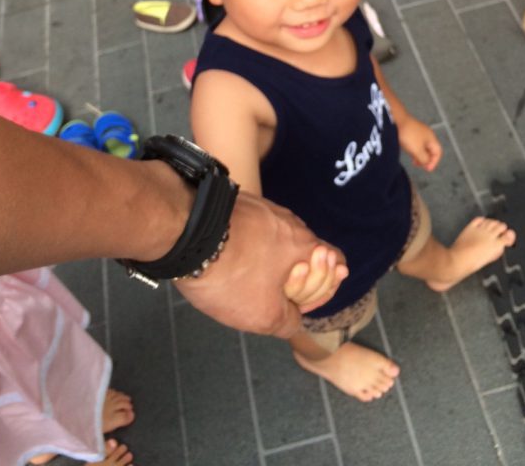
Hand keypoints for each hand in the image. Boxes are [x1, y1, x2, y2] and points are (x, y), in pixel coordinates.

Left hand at [173, 192, 346, 338]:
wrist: (186, 230)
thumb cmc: (231, 275)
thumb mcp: (264, 316)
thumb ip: (290, 321)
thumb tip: (294, 318)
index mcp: (305, 245)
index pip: (338, 261)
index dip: (323, 289)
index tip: (297, 302)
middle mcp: (291, 220)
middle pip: (305, 251)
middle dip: (292, 278)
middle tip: (266, 294)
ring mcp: (265, 207)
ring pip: (278, 239)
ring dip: (268, 261)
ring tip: (240, 278)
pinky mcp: (241, 203)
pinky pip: (254, 229)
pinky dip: (247, 246)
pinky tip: (226, 260)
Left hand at [398, 115, 441, 171]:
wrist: (397, 121)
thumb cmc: (407, 133)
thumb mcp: (417, 150)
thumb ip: (424, 159)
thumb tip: (426, 163)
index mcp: (431, 138)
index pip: (438, 152)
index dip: (434, 162)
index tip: (427, 169)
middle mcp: (427, 134)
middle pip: (431, 150)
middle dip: (427, 159)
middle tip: (421, 166)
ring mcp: (419, 132)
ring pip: (422, 147)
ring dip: (420, 155)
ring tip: (414, 161)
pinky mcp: (411, 131)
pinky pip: (415, 143)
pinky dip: (414, 149)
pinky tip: (408, 151)